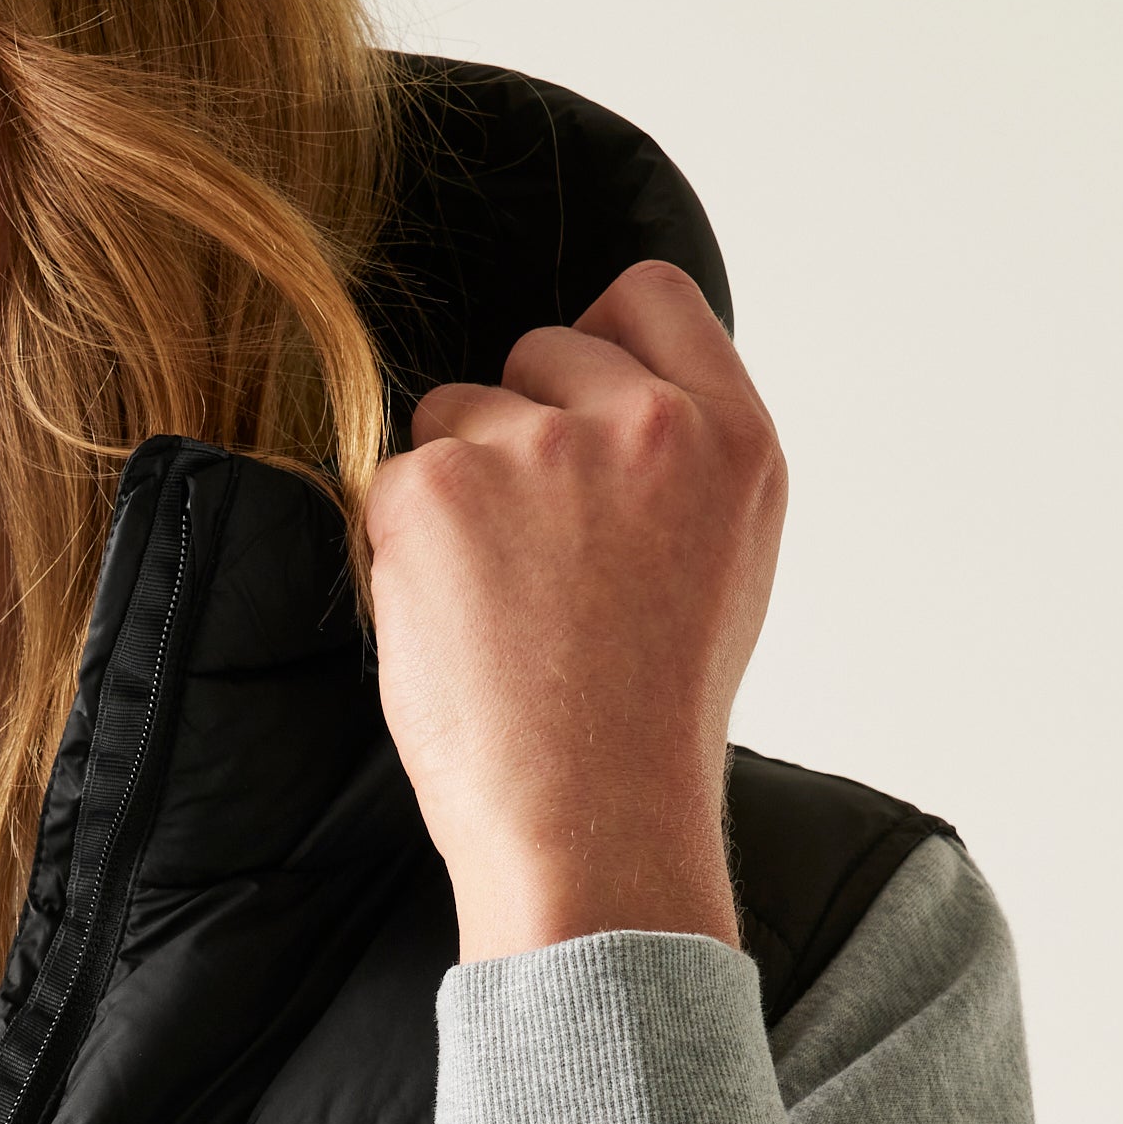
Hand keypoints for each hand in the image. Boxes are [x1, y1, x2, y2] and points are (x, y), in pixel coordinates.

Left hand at [365, 260, 784, 962]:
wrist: (589, 825)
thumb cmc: (643, 725)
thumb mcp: (721, 567)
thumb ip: (676, 464)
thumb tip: (596, 398)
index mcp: (733, 441)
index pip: (651, 298)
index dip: (598, 341)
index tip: (575, 402)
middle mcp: (645, 424)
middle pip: (541, 349)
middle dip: (518, 429)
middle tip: (536, 560)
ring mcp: (537, 448)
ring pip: (454, 415)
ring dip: (455, 494)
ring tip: (500, 608)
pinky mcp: (437, 488)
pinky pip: (389, 482)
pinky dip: (401, 548)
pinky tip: (452, 624)